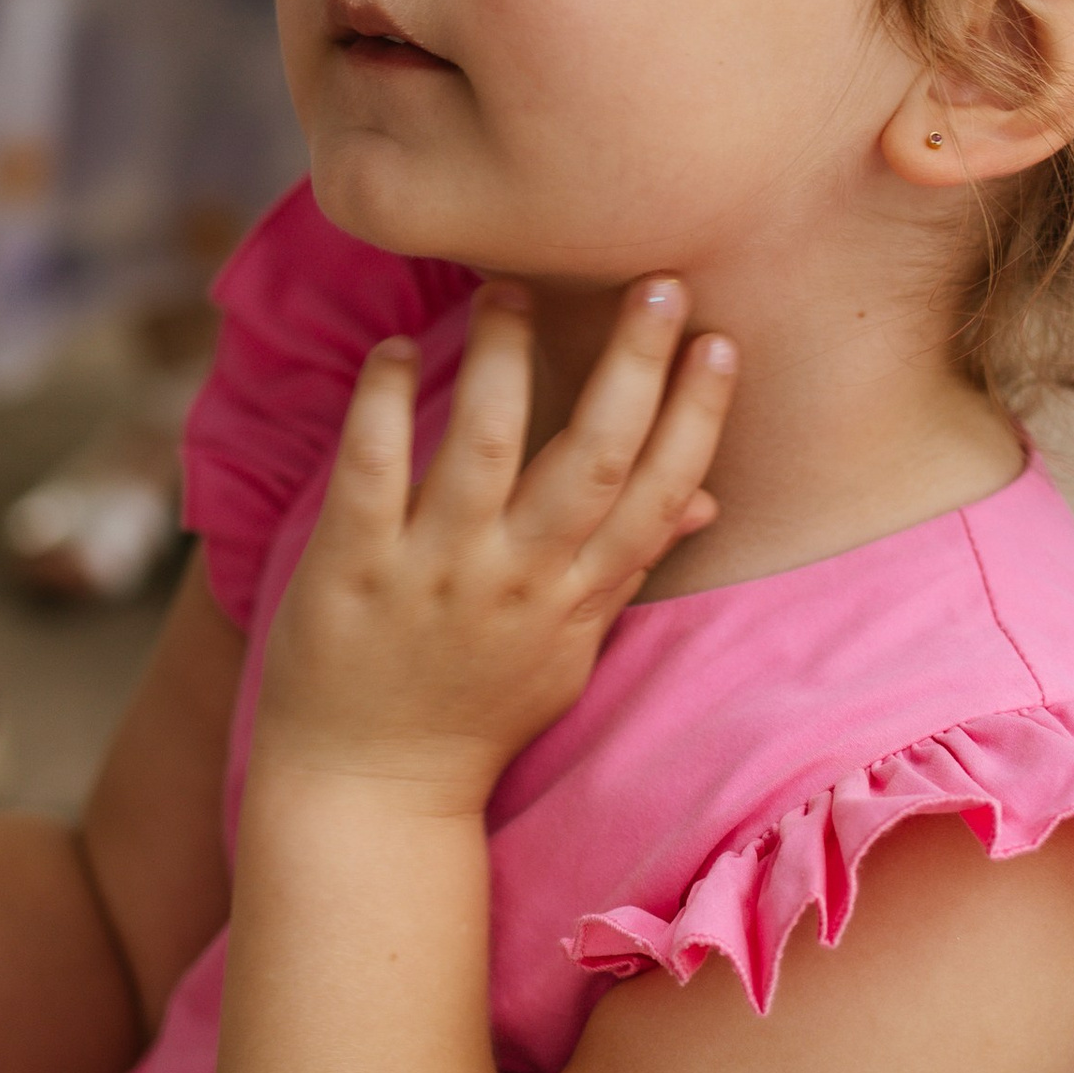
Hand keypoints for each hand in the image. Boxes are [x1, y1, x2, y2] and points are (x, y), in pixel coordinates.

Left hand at [258, 279, 735, 811]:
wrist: (369, 792)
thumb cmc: (472, 710)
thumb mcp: (566, 649)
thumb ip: (626, 567)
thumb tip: (708, 500)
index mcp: (575, 596)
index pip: (658, 496)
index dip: (696, 419)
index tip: (719, 342)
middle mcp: (518, 579)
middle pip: (596, 461)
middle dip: (633, 367)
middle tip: (655, 280)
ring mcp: (436, 573)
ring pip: (486, 450)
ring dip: (506, 362)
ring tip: (512, 289)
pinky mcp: (354, 568)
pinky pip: (373, 471)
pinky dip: (384, 405)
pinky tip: (396, 348)